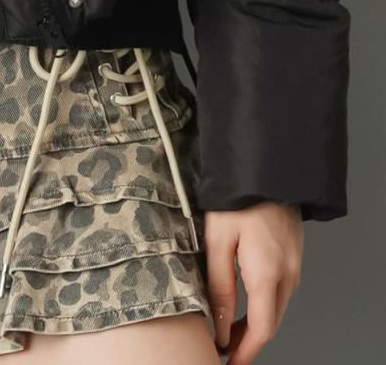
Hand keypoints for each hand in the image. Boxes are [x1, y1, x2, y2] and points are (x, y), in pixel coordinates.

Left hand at [204, 202, 302, 362]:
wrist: (268, 168)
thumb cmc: (238, 198)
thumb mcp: (218, 239)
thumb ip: (219, 283)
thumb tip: (220, 324)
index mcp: (268, 274)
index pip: (262, 329)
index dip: (244, 350)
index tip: (227, 361)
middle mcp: (287, 275)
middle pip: (271, 323)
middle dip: (247, 341)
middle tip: (222, 349)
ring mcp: (294, 266)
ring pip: (276, 308)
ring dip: (255, 324)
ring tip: (227, 329)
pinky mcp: (293, 256)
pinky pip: (280, 292)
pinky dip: (263, 306)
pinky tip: (244, 303)